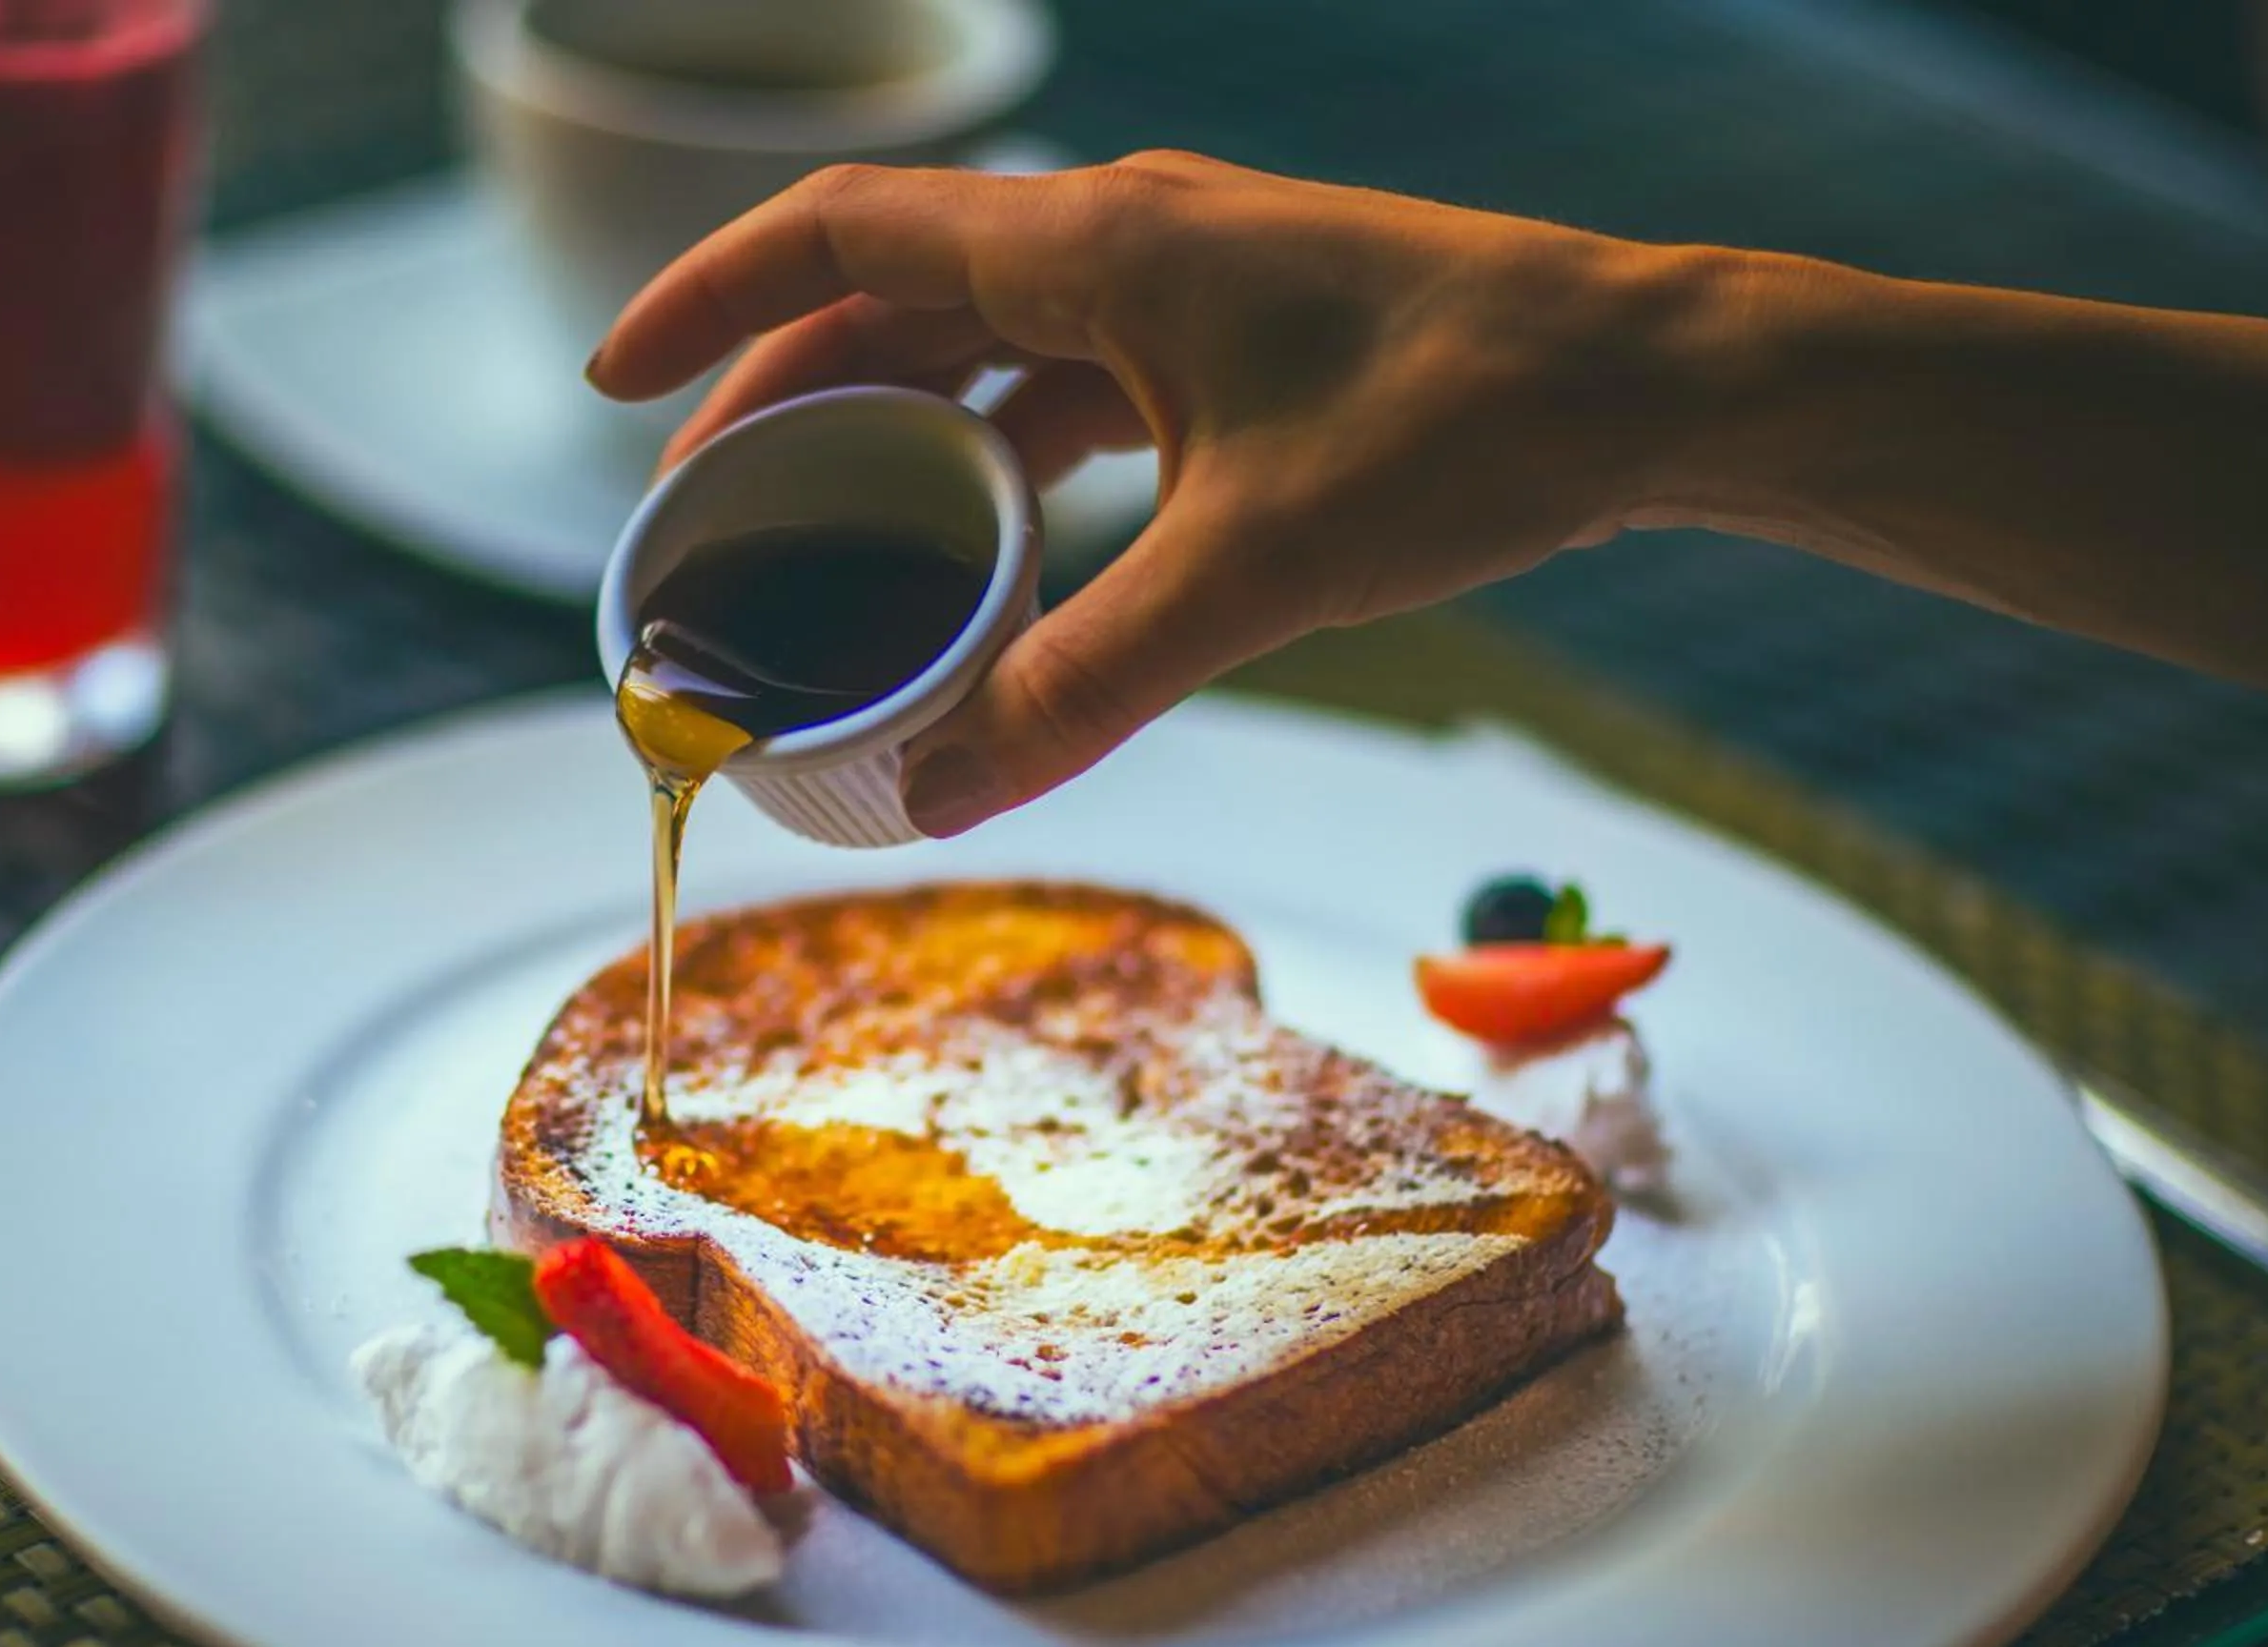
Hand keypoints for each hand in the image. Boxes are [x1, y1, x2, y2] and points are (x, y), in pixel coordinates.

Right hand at [587, 152, 1719, 833]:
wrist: (1652, 379)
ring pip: (981, 343)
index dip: (707, 299)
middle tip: (705, 509)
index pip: (840, 234)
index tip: (615, 380)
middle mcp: (1123, 241)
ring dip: (891, 426)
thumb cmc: (1470, 423)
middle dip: (780, 393)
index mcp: (1097, 243)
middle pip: (891, 295)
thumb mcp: (1254, 570)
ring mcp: (1181, 286)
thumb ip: (1086, 680)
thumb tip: (944, 792)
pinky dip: (1004, 457)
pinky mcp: (1233, 343)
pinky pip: (1070, 385)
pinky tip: (988, 546)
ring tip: (822, 534)